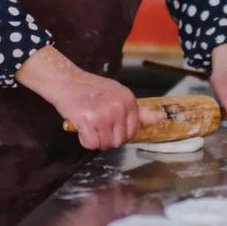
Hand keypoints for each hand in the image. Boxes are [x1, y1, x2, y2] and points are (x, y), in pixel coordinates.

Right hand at [15, 45, 162, 149]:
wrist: (66, 80)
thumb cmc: (91, 89)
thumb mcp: (118, 94)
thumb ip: (139, 110)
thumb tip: (160, 118)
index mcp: (128, 100)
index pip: (133, 131)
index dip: (120, 133)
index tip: (110, 126)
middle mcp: (119, 106)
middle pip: (119, 141)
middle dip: (107, 138)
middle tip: (97, 125)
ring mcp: (104, 113)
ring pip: (105, 144)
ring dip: (95, 139)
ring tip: (89, 125)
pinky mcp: (88, 120)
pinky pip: (91, 144)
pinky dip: (84, 140)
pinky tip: (81, 127)